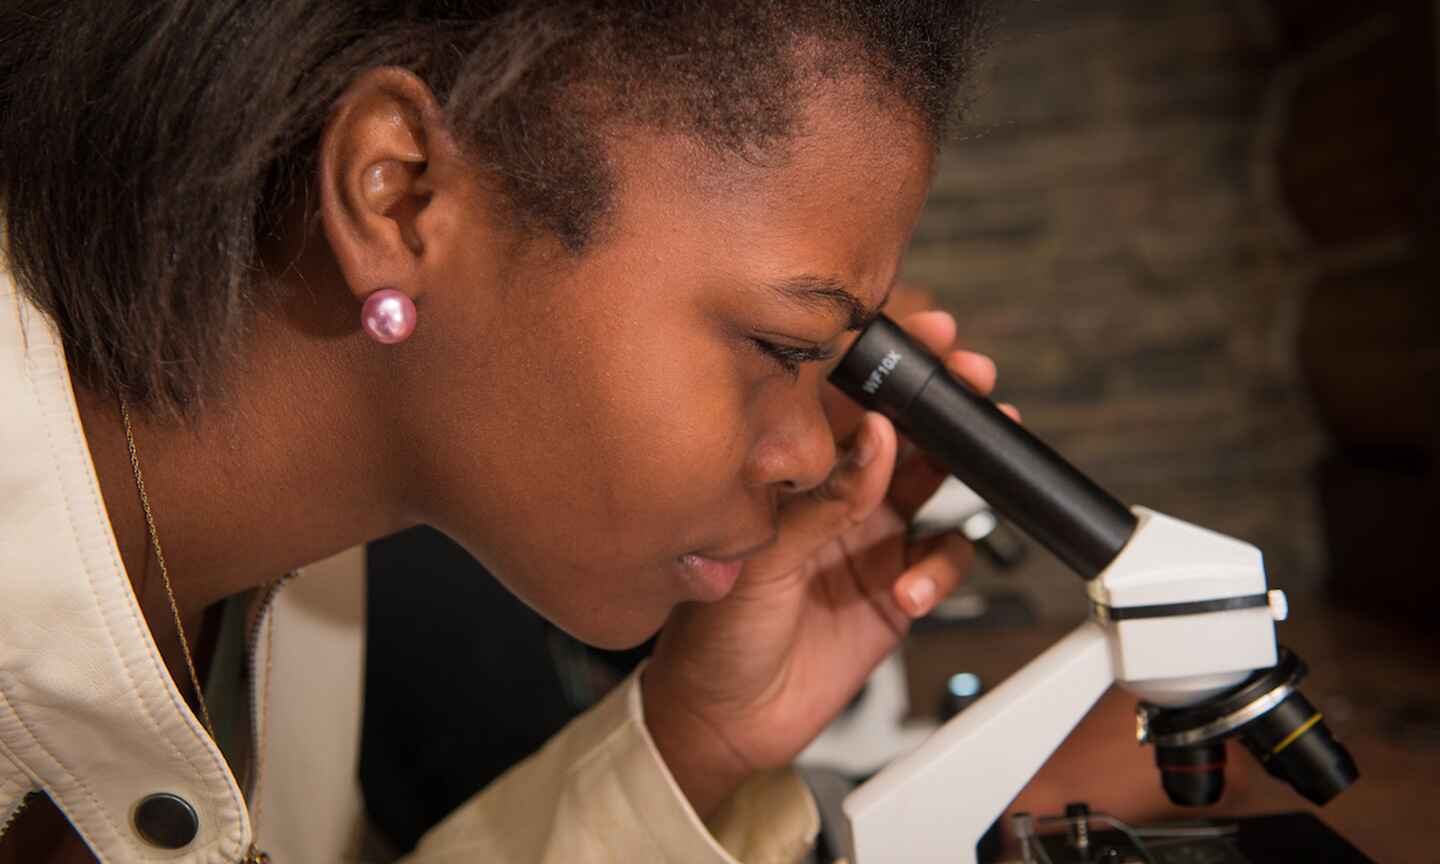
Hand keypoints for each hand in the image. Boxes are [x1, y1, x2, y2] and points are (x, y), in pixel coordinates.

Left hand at [643, 309, 1013, 818]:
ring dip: (963, 471)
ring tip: (977, 465)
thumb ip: (826, 500)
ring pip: (938, 484)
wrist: (725, 719)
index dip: (890, 365)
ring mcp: (873, 538)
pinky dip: (941, 566)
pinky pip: (943, 558)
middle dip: (946, 404)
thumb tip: (879, 438)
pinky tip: (912, 586)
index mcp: (795, 472)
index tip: (925, 335)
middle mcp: (839, 496)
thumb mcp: (763, 556)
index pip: (849, 400)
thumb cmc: (712, 632)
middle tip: (973, 383)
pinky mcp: (899, 586)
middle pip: (908, 431)